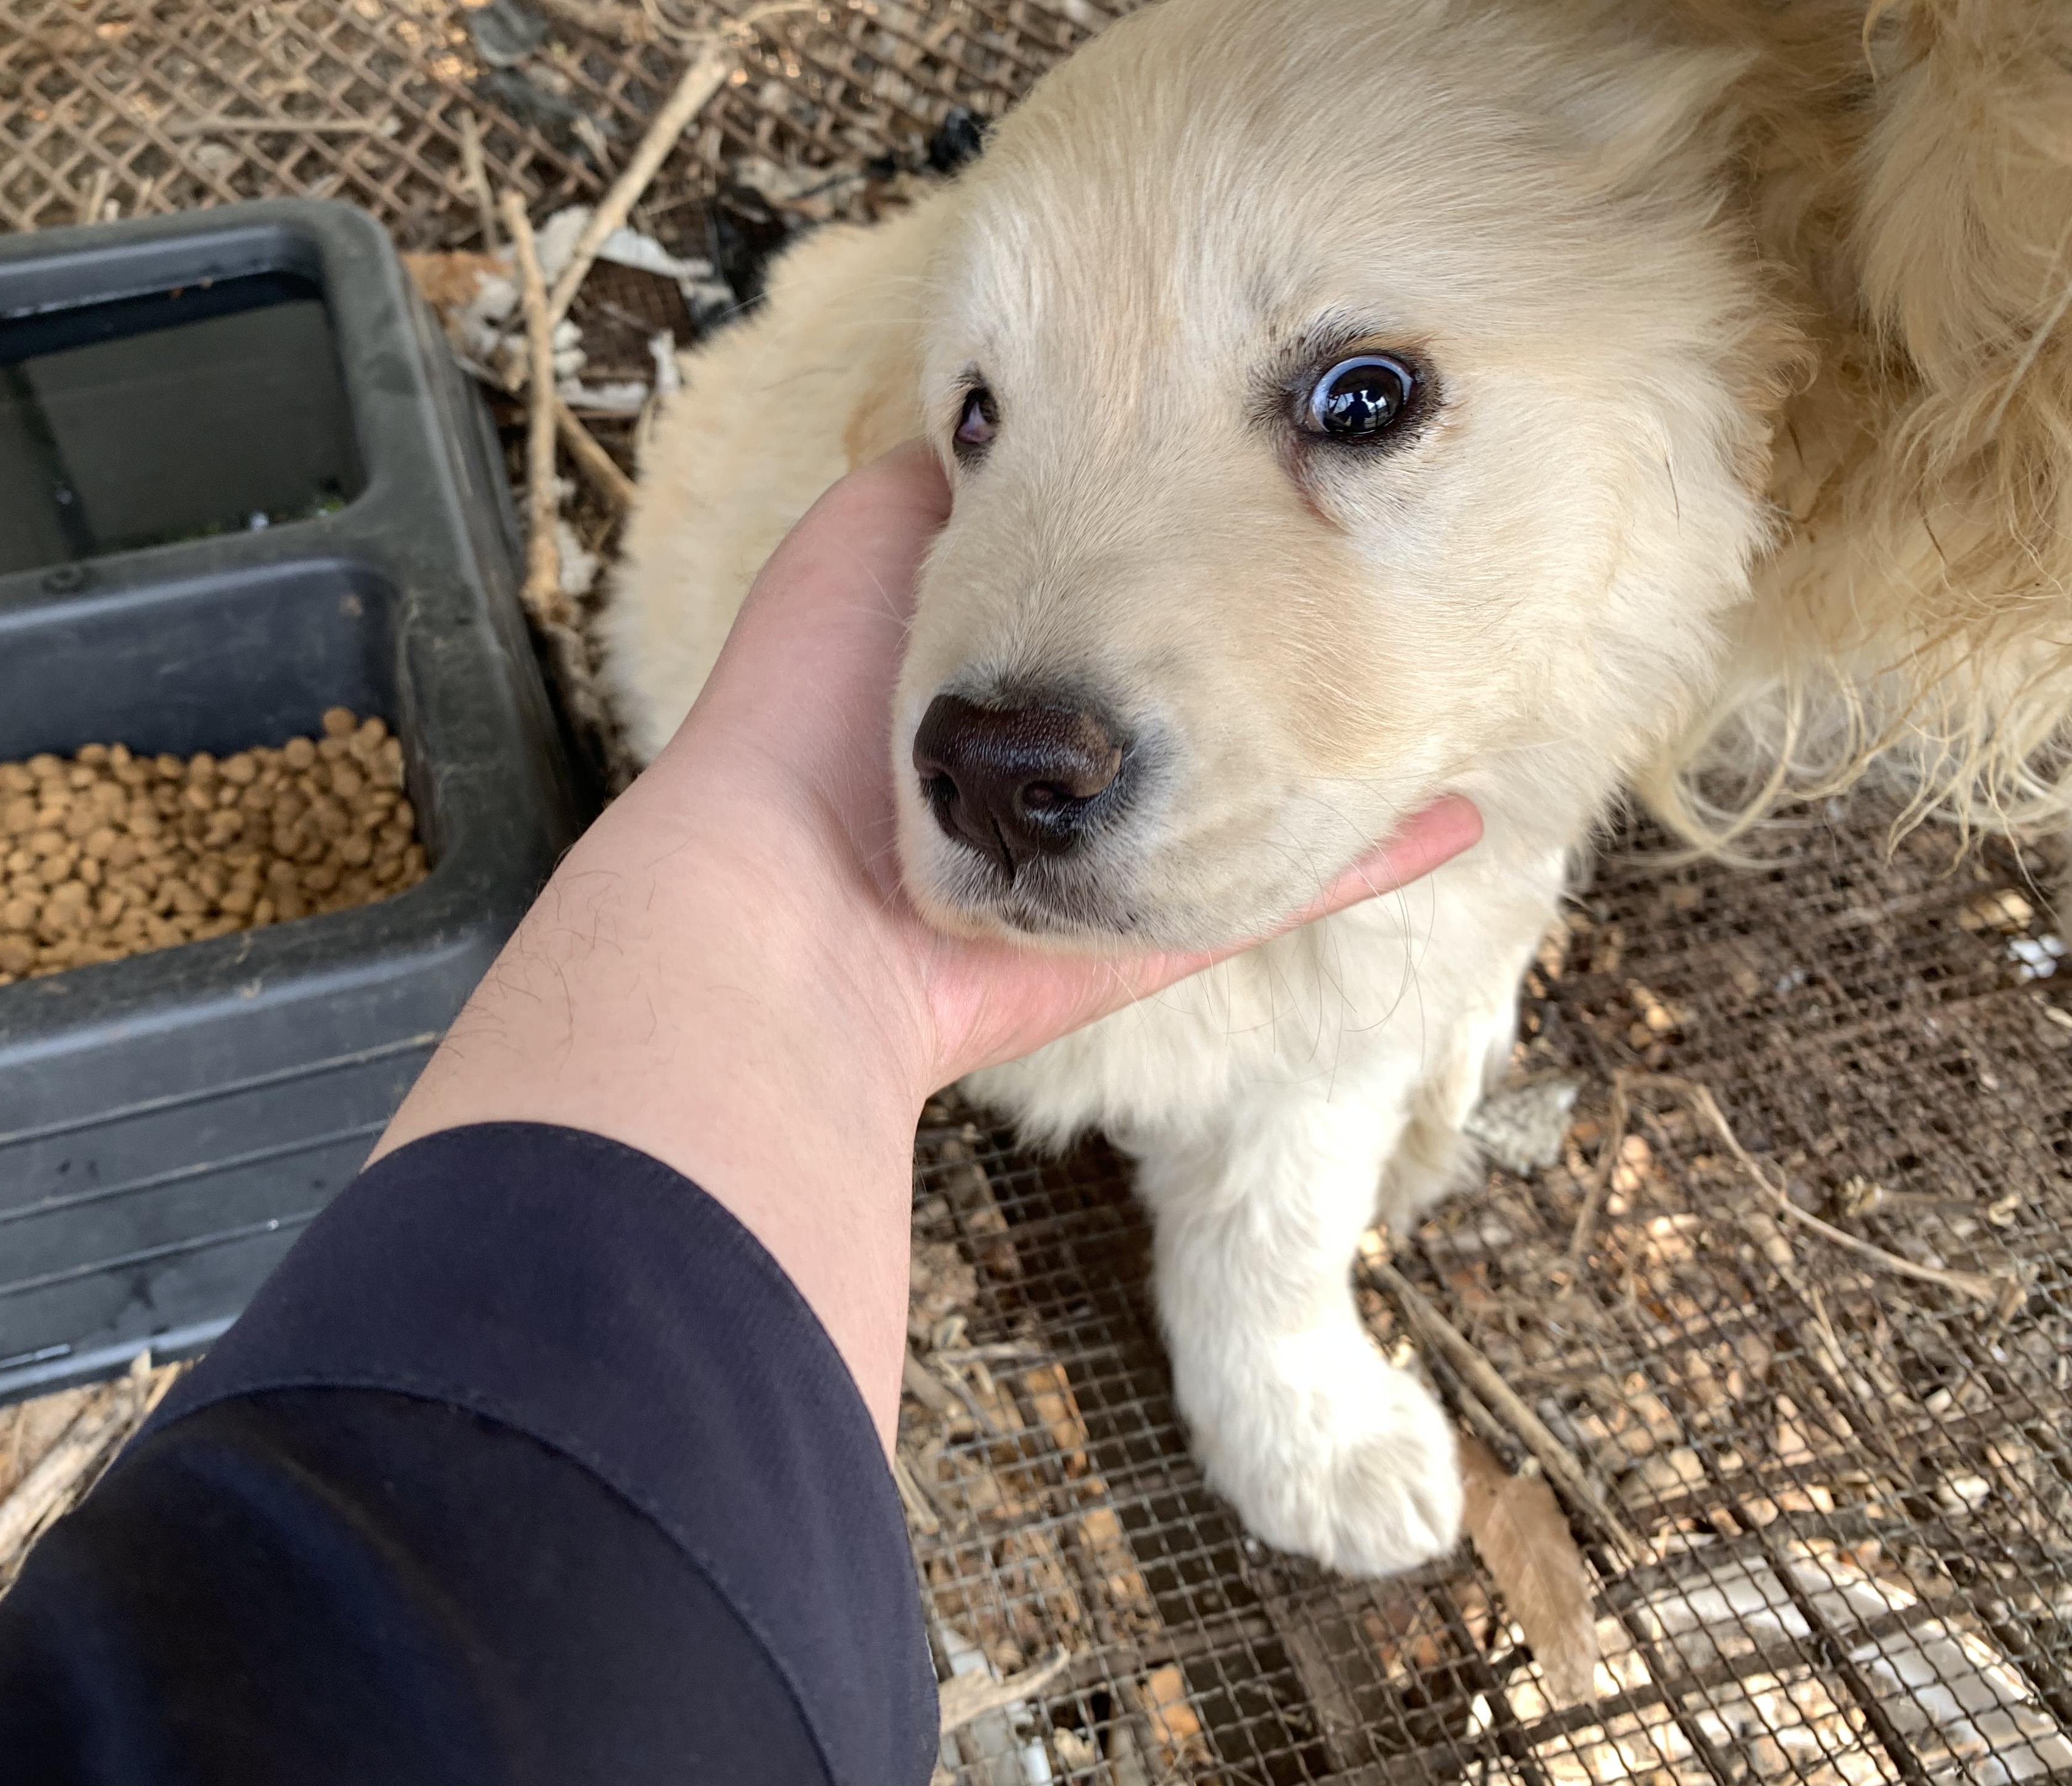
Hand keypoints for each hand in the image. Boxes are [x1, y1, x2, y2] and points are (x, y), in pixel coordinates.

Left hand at [376, 443, 1479, 1433]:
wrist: (785, 898)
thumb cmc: (811, 697)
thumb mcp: (875, 530)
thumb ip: (969, 474)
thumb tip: (1037, 406)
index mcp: (994, 652)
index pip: (1123, 565)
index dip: (1203, 508)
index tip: (1288, 454)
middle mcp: (1058, 750)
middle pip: (1201, 679)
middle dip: (1295, 623)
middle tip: (1403, 559)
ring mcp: (1108, 842)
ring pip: (1258, 780)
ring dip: (1349, 733)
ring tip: (1453, 668)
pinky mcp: (1149, 925)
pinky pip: (1278, 882)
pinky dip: (1364, 847)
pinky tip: (1452, 805)